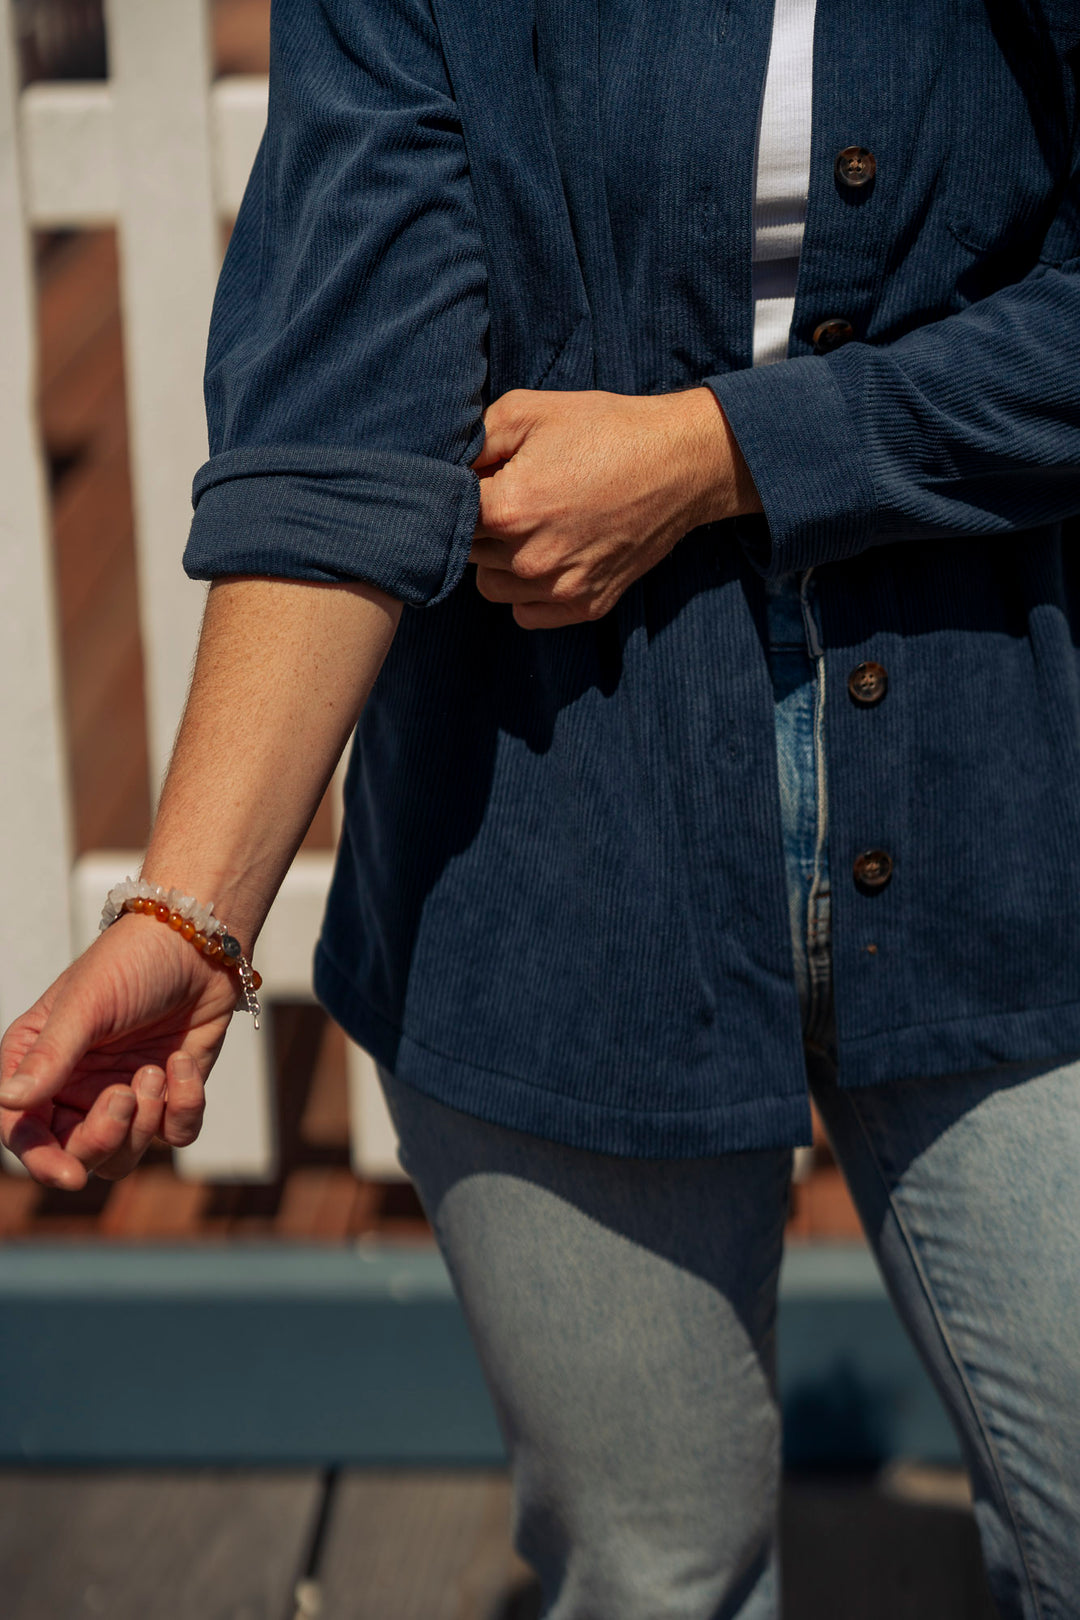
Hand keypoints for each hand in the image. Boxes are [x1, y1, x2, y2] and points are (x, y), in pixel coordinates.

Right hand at [0, 916, 238, 1188]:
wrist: (199, 940)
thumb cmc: (132, 960)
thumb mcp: (86, 1004)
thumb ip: (50, 1055)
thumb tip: (10, 1101)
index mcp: (38, 1064)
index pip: (23, 1130)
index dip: (41, 1160)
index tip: (70, 1175)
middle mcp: (76, 1086)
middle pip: (76, 1153)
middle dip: (102, 1138)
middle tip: (125, 1096)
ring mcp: (124, 1093)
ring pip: (125, 1153)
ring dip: (143, 1122)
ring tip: (154, 1070)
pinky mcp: (170, 1094)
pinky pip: (174, 1133)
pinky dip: (183, 1108)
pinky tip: (182, 1064)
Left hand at [468, 386, 760, 628]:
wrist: (680, 462)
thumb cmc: (604, 429)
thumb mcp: (529, 409)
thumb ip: (471, 439)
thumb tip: (435, 465)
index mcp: (506, 508)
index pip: (443, 515)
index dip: (454, 494)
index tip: (475, 480)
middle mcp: (528, 558)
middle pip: (465, 551)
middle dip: (478, 525)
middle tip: (513, 495)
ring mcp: (558, 587)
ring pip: (491, 586)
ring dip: (499, 562)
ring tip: (532, 526)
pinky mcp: (585, 605)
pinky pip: (526, 613)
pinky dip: (528, 593)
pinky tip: (550, 555)